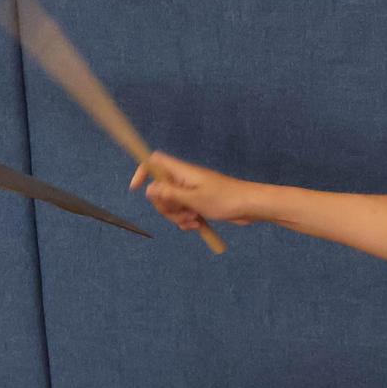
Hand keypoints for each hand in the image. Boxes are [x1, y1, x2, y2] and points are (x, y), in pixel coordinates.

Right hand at [129, 151, 257, 228]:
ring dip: (177, 216)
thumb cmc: (226, 199)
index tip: (136, 189)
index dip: (143, 172)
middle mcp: (184, 180)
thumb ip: (170, 194)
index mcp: (182, 172)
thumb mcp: (194, 199)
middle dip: (165, 206)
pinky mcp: (198, 203)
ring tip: (193, 220)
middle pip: (159, 190)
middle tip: (181, 212)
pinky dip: (186, 220)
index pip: (155, 163)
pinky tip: (197, 225)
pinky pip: (183, 213)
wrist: (250, 207)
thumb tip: (149, 189)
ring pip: (171, 205)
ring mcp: (191, 192)